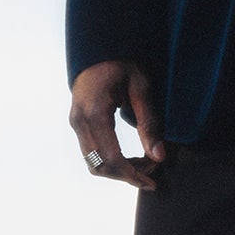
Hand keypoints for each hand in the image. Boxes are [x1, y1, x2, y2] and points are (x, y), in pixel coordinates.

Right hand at [69, 60, 166, 191]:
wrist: (99, 52)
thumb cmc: (122, 66)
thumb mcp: (142, 90)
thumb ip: (150, 124)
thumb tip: (159, 157)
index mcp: (95, 113)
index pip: (112, 158)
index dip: (133, 175)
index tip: (153, 182)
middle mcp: (80, 122)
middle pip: (100, 166)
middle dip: (128, 176)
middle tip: (153, 173)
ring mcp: (75, 124)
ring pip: (94, 163)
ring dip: (119, 171)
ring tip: (145, 166)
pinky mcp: (77, 125)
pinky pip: (92, 153)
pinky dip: (111, 162)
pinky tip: (131, 159)